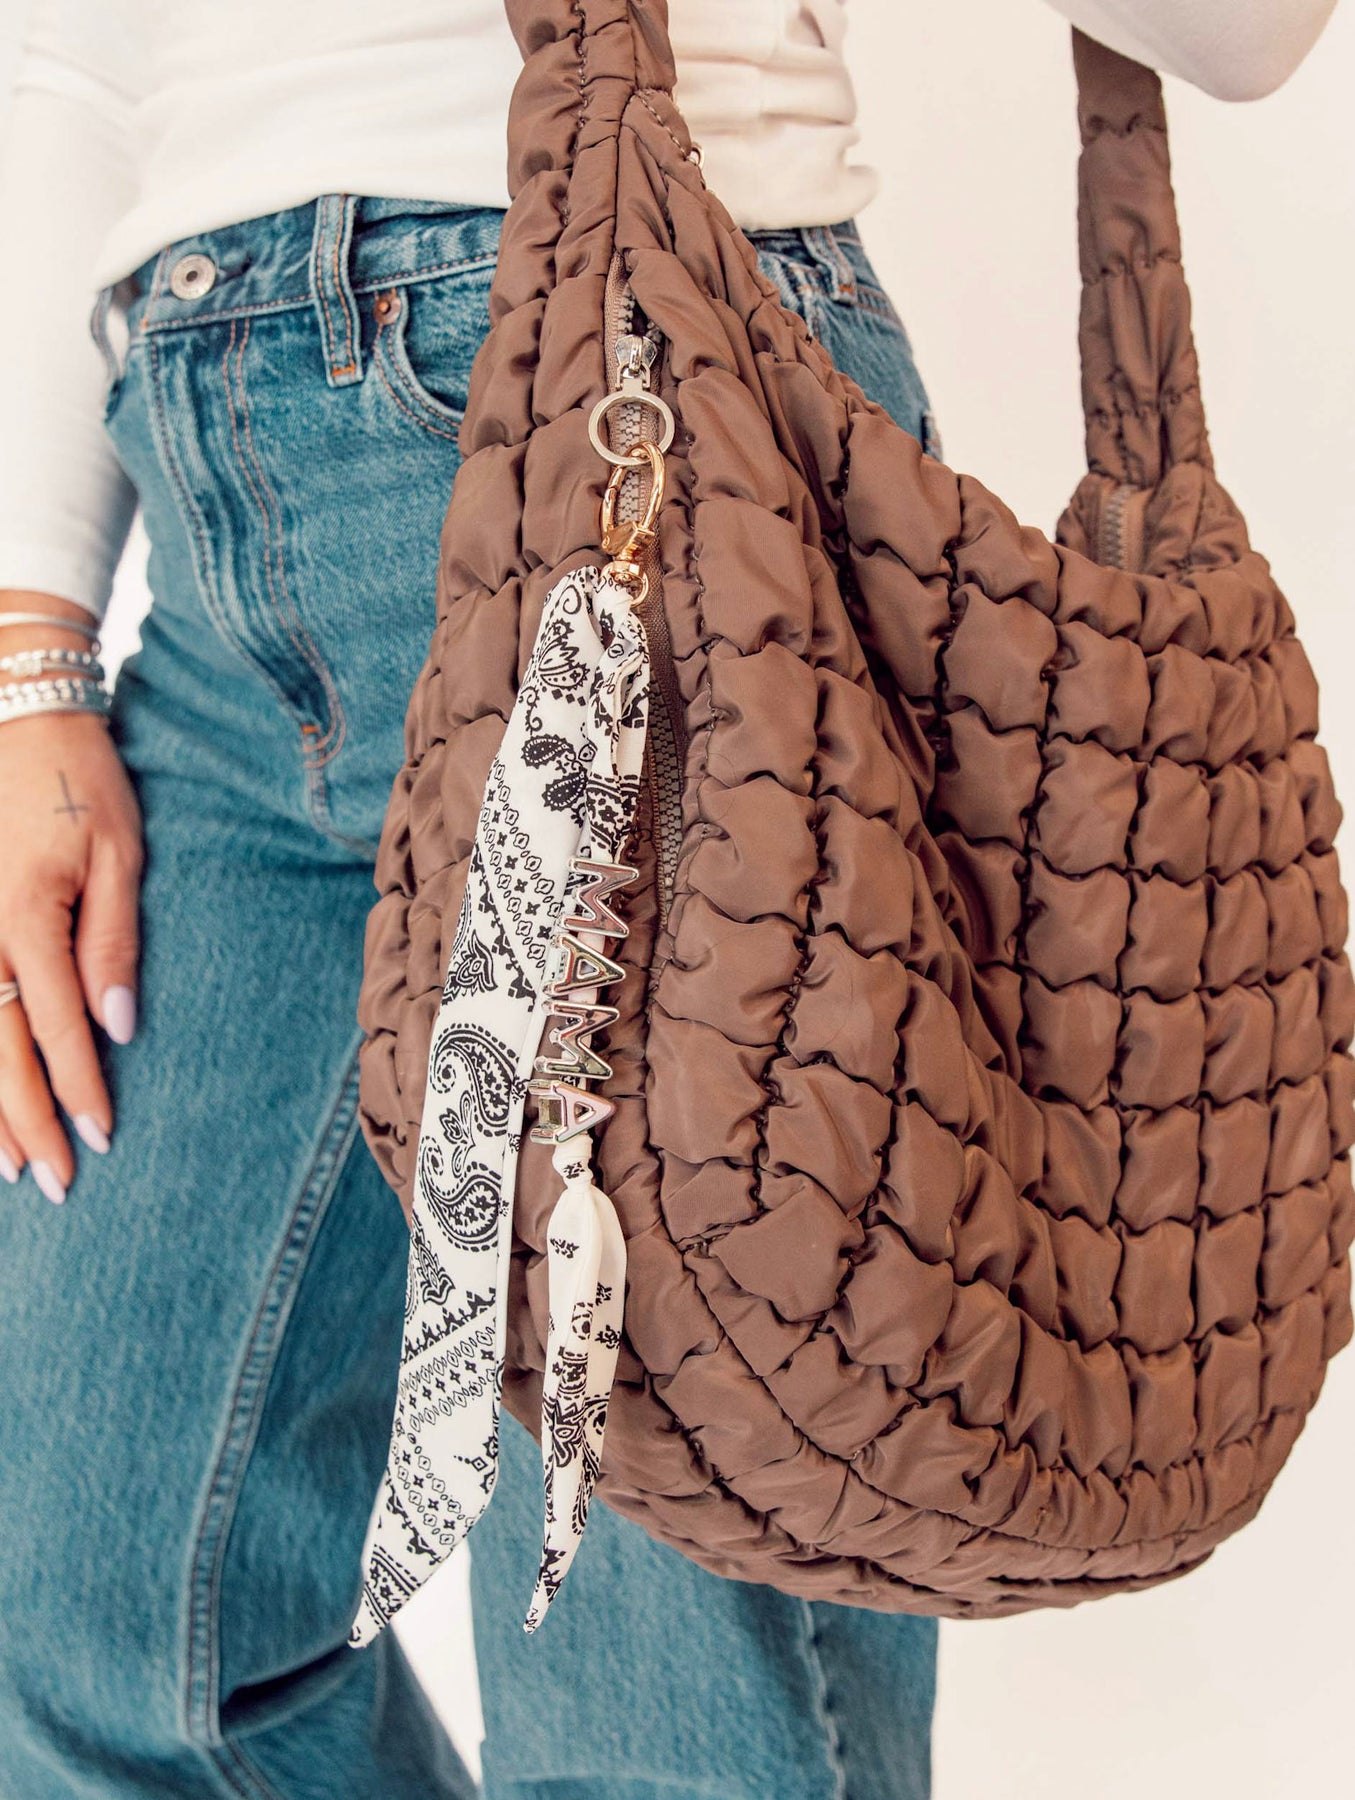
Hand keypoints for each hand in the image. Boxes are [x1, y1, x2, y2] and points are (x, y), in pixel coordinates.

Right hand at [0, 611, 141, 1202]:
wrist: (14, 712)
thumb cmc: (81, 782)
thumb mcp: (121, 854)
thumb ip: (113, 943)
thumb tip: (118, 1028)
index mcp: (25, 915)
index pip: (55, 1027)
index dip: (77, 1089)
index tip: (100, 1139)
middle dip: (24, 1122)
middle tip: (54, 1184)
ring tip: (5, 1166)